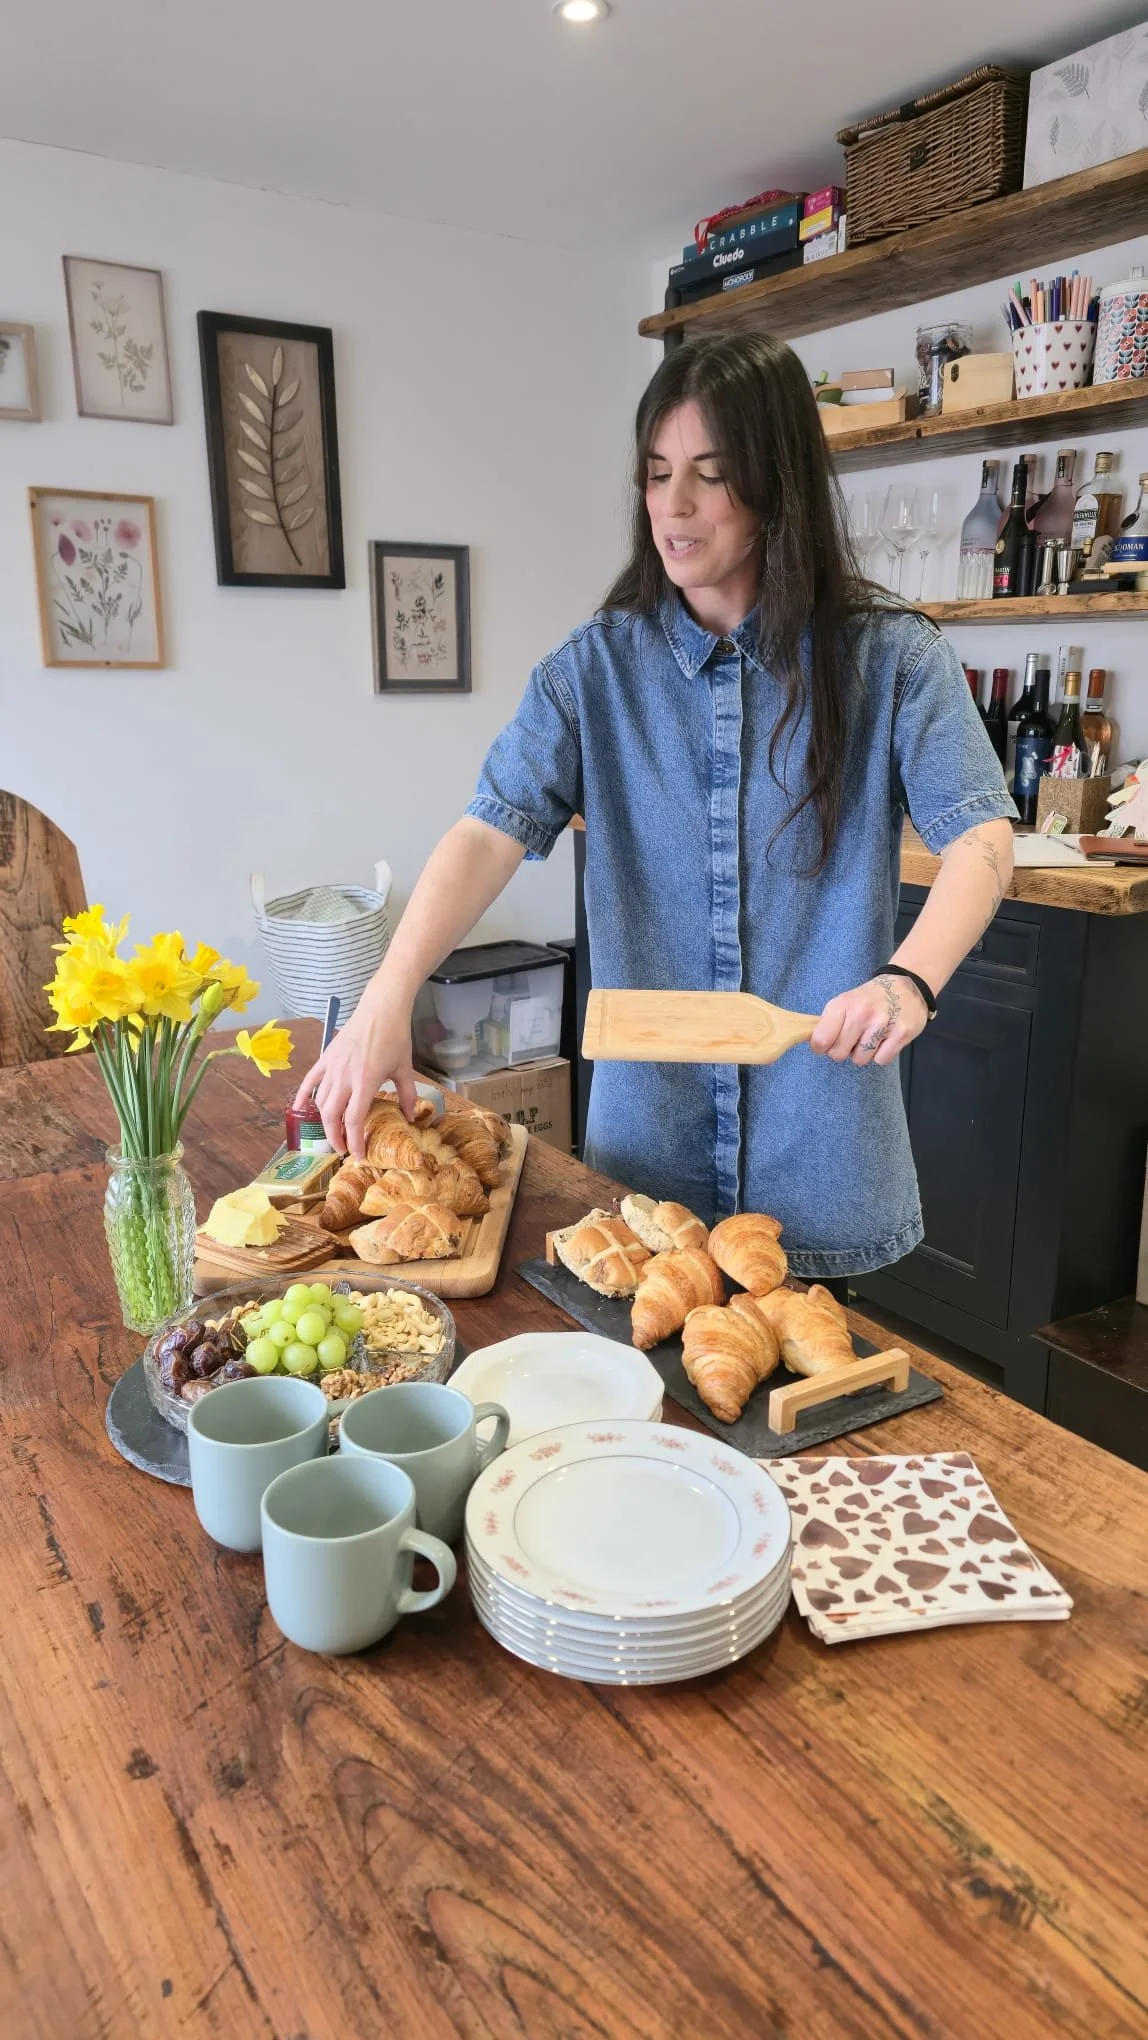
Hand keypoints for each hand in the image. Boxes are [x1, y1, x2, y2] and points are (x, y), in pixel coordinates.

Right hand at [292, 989, 417, 1156]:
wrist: (381, 1008)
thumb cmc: (395, 1037)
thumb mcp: (405, 1069)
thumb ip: (406, 1096)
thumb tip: (409, 1117)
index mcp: (366, 1082)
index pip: (353, 1120)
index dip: (354, 1141)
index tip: (358, 1155)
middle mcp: (345, 1077)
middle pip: (332, 1116)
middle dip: (335, 1137)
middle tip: (344, 1149)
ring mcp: (332, 1067)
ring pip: (321, 1102)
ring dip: (325, 1121)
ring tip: (334, 1132)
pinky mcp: (325, 1058)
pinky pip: (310, 1081)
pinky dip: (303, 1097)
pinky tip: (300, 1110)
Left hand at [810, 972, 927, 1067]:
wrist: (905, 985)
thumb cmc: (869, 998)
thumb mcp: (844, 1002)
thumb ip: (828, 1022)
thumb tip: (816, 1045)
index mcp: (842, 1004)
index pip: (820, 1040)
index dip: (822, 1047)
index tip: (828, 1043)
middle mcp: (861, 1013)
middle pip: (839, 1054)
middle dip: (844, 1051)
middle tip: (854, 1039)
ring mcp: (882, 1023)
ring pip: (860, 1060)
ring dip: (864, 1053)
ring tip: (871, 1036)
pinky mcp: (901, 1033)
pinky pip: (881, 1060)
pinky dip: (882, 1054)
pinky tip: (886, 1039)